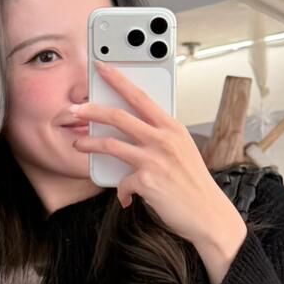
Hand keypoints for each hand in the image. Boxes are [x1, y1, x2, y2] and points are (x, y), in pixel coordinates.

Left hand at [73, 64, 247, 283]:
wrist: (208, 214)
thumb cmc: (194, 185)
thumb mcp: (183, 151)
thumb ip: (160, 138)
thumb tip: (134, 133)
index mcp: (173, 128)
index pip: (141, 97)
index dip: (118, 80)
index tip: (102, 68)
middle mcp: (163, 139)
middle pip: (118, 116)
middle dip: (91, 110)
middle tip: (75, 110)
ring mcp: (154, 159)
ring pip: (110, 144)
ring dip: (89, 144)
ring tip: (79, 145)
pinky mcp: (147, 181)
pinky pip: (122, 182)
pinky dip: (121, 191)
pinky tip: (126, 198)